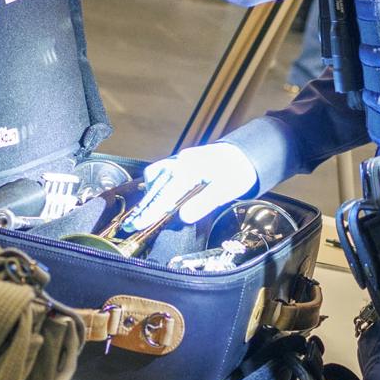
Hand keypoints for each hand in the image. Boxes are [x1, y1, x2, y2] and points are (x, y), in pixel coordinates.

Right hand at [133, 143, 257, 225]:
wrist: (245, 154)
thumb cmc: (237, 173)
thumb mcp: (225, 190)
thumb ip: (203, 203)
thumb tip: (182, 217)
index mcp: (190, 169)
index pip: (165, 193)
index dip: (151, 210)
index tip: (137, 224)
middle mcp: (181, 162)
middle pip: (154, 184)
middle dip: (144, 205)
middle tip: (133, 224)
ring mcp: (180, 160)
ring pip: (156, 176)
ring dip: (151, 194)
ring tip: (148, 213)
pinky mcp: (182, 162)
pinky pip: (163, 173)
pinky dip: (159, 186)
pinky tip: (163, 198)